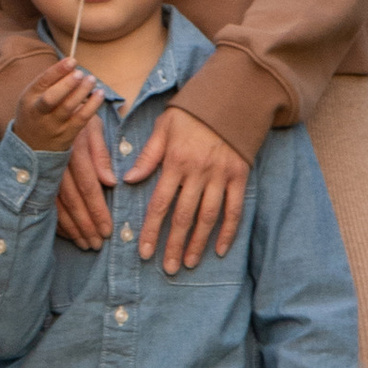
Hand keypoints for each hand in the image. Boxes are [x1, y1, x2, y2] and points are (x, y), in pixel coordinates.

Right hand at [8, 56, 102, 158]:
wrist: (32, 147)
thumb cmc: (36, 113)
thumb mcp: (33, 97)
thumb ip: (49, 82)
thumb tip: (72, 63)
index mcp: (29, 99)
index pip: (42, 82)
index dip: (57, 70)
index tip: (72, 60)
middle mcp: (39, 113)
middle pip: (52, 98)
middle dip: (67, 84)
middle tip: (81, 73)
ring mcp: (53, 125)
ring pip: (68, 108)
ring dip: (82, 92)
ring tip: (92, 79)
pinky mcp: (67, 135)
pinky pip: (81, 119)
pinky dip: (92, 106)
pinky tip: (99, 94)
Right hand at [53, 113, 114, 249]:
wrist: (48, 104)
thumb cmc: (77, 115)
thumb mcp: (93, 127)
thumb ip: (101, 154)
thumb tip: (110, 182)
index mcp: (74, 152)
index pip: (88, 187)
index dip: (98, 211)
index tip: (107, 230)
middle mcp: (57, 164)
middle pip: (72, 202)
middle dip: (86, 226)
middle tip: (97, 245)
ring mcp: (44, 171)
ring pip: (57, 206)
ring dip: (72, 228)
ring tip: (84, 244)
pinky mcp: (37, 175)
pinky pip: (46, 203)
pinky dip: (56, 221)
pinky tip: (67, 234)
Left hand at [125, 106, 250, 273]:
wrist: (230, 98)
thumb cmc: (191, 114)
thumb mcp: (164, 127)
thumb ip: (148, 156)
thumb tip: (128, 180)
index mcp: (175, 162)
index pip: (159, 203)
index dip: (151, 230)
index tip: (144, 252)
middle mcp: (198, 172)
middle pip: (183, 216)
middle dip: (173, 245)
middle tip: (167, 269)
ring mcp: (221, 176)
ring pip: (208, 217)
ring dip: (198, 243)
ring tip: (188, 263)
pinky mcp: (239, 177)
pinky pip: (235, 209)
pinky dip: (229, 231)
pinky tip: (221, 249)